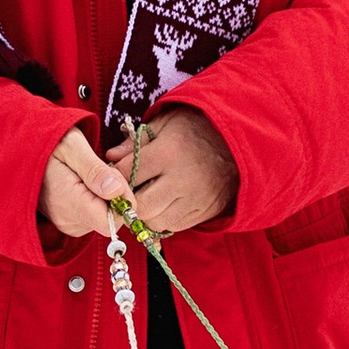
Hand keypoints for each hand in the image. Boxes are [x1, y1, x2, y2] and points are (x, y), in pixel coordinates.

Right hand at [39, 126, 125, 240]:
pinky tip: (86, 182)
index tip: (115, 176)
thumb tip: (116, 192)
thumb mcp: (73, 146)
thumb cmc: (50, 143)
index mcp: (68, 202)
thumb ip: (95, 170)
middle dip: (116, 195)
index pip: (110, 223)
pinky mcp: (69, 222)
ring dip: (107, 196)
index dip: (123, 202)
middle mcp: (68, 220)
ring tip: (90, 173)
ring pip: (105, 218)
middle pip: (111, 220)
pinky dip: (98, 199)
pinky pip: (95, 216)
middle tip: (102, 169)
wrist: (23, 149)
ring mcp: (67, 224)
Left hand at [107, 107, 237, 239]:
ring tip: (145, 199)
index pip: (127, 173)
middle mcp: (181, 179)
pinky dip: (162, 219)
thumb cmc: (197, 128)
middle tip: (127, 192)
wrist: (238, 141)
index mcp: (168, 152)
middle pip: (140, 205)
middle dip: (128, 201)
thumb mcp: (166, 123)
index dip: (114, 176)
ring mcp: (194, 198)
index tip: (113, 174)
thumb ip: (137, 140)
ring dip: (145, 213)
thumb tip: (111, 157)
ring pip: (155, 220)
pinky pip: (173, 226)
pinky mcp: (203, 211)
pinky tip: (162, 204)